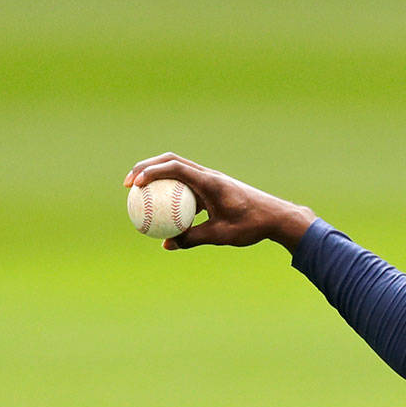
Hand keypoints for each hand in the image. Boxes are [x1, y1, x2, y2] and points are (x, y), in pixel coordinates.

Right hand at [124, 153, 315, 251]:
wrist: (277, 216)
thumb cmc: (252, 224)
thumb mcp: (221, 235)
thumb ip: (193, 238)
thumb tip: (166, 244)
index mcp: (210, 182)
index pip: (176, 168)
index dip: (152, 172)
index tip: (135, 185)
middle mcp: (209, 175)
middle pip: (171, 161)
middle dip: (147, 168)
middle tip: (128, 184)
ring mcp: (211, 179)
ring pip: (178, 169)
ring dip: (157, 175)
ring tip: (138, 192)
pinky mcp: (213, 187)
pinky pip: (187, 183)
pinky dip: (171, 189)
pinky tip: (162, 206)